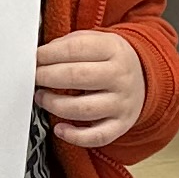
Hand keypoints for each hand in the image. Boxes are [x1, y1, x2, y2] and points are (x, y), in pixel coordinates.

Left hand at [34, 30, 147, 148]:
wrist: (143, 78)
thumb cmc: (108, 60)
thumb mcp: (96, 41)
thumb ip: (68, 45)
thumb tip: (39, 58)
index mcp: (113, 49)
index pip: (76, 49)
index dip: (49, 54)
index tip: (35, 58)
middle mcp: (120, 76)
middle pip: (77, 77)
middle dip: (47, 77)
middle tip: (35, 78)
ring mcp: (121, 103)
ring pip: (84, 109)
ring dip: (55, 104)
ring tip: (42, 98)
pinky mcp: (120, 125)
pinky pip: (97, 136)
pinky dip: (74, 136)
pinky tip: (60, 128)